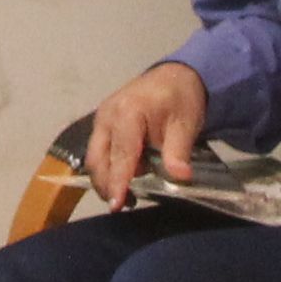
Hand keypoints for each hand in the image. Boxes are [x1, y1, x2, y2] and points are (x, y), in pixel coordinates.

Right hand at [80, 61, 211, 208]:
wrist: (174, 76)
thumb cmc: (180, 98)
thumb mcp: (186, 124)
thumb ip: (178, 151)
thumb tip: (180, 177)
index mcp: (128, 112)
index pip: (121, 154)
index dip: (118, 181)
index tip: (116, 204)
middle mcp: (107, 115)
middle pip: (97, 159)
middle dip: (106, 185)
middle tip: (123, 204)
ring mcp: (101, 119)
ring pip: (94, 158)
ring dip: (106, 179)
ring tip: (128, 196)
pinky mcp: (102, 125)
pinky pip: (99, 152)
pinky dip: (109, 168)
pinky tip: (127, 179)